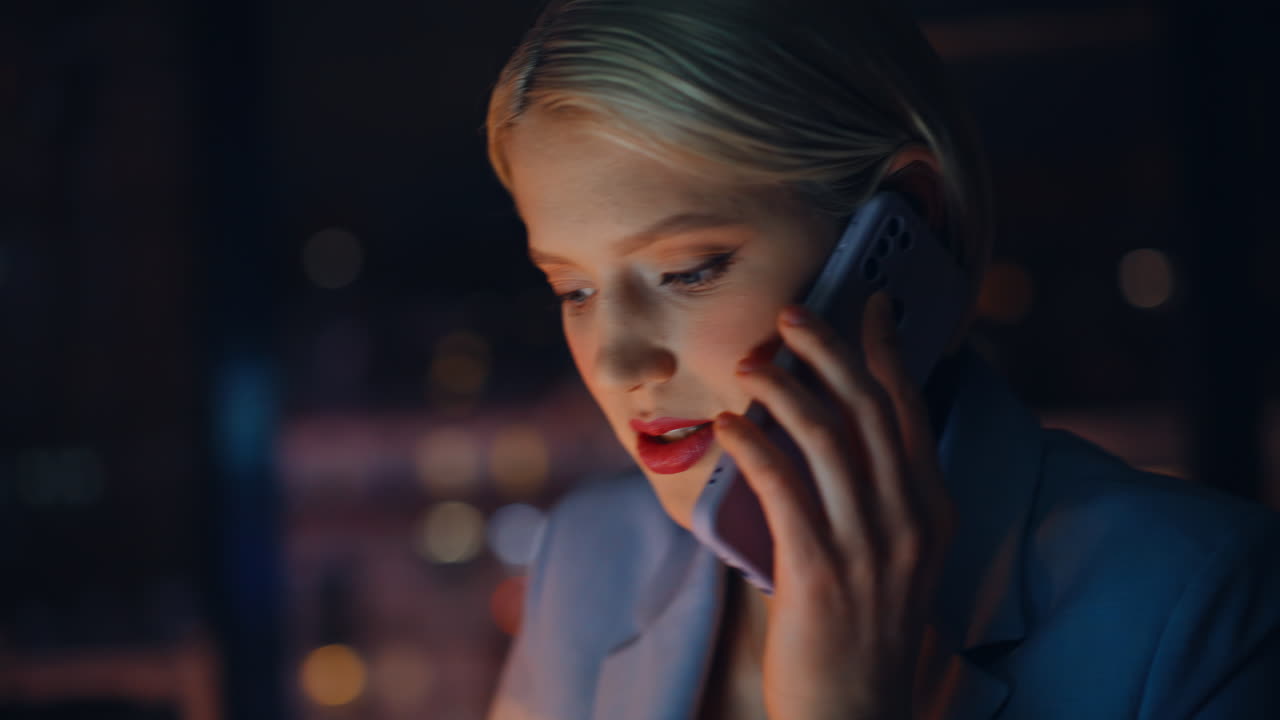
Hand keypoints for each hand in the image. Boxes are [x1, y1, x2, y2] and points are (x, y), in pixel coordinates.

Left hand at [711, 291, 954, 719]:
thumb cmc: (865, 633)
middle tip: (792, 314)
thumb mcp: (895, 557)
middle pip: (869, 408)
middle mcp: (909, 519)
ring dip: (783, 386)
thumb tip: (833, 431)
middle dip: (830, 349)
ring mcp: (867, 545)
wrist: (855, 712)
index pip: (911, 411)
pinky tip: (730, 424)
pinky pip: (782, 484)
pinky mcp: (818, 569)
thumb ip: (879, 497)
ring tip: (749, 362)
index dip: (887, 352)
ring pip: (825, 435)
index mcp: (932, 510)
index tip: (869, 305)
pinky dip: (753, 443)